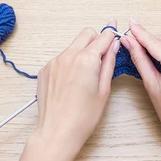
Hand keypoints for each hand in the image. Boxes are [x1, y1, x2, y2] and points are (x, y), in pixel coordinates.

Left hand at [34, 20, 119, 160]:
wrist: (57, 132)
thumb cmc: (84, 116)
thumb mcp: (104, 90)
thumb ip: (109, 63)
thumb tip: (114, 45)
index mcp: (86, 59)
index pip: (103, 36)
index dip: (111, 33)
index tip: (115, 29)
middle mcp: (68, 55)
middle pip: (86, 34)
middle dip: (96, 40)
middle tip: (102, 56)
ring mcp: (54, 62)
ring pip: (72, 46)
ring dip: (82, 52)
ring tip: (85, 76)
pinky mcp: (45, 70)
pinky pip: (61, 58)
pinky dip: (69, 63)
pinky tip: (71, 82)